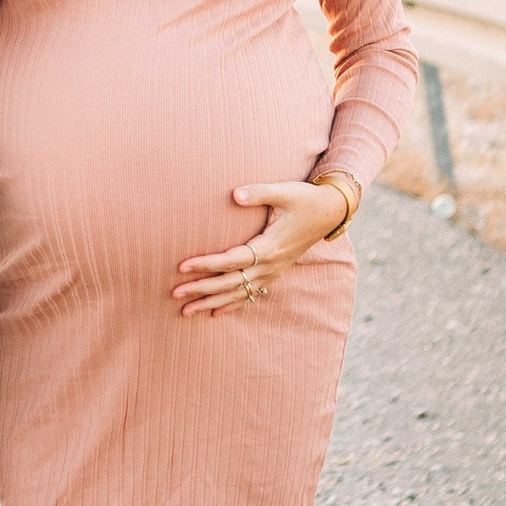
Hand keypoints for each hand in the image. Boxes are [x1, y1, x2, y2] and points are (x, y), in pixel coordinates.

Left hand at [171, 180, 349, 317]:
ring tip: (186, 311)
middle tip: (175, 294)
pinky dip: (232, 305)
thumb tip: (235, 194)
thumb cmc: (305, 199)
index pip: (231, 260)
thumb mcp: (285, 191)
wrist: (330, 212)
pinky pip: (251, 294)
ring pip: (238, 293)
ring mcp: (273, 272)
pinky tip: (215, 313)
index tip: (182, 267)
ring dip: (211, 303)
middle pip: (230, 282)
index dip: (206, 264)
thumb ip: (259, 192)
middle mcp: (270, 265)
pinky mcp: (275, 273)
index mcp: (269, 247)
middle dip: (202, 289)